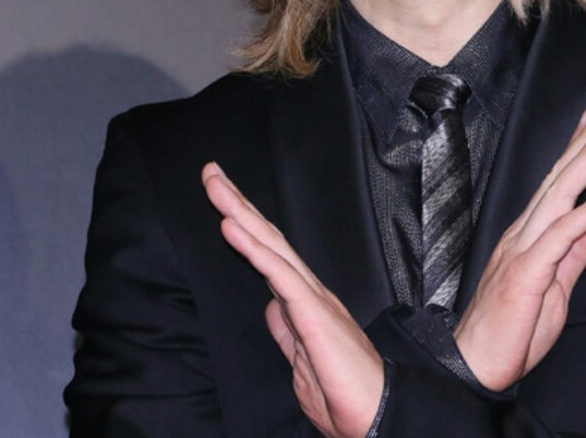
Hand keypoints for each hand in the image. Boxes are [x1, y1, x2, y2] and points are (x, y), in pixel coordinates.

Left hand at [202, 163, 383, 437]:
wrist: (375, 416)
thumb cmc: (342, 394)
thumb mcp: (301, 361)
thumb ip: (285, 329)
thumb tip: (270, 306)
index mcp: (304, 301)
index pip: (268, 252)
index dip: (244, 223)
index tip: (221, 199)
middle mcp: (309, 290)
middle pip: (267, 236)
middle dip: (237, 202)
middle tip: (211, 172)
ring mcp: (312, 297)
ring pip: (271, 244)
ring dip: (238, 212)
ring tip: (214, 186)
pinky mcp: (313, 311)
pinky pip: (277, 272)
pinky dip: (252, 247)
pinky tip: (231, 226)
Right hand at [455, 96, 585, 390]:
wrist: (476, 364)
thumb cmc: (513, 328)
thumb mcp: (557, 287)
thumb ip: (575, 252)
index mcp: (531, 233)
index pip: (559, 182)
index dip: (579, 148)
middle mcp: (526, 231)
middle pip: (561, 176)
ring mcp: (524, 247)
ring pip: (561, 193)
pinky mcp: (527, 271)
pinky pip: (562, 236)